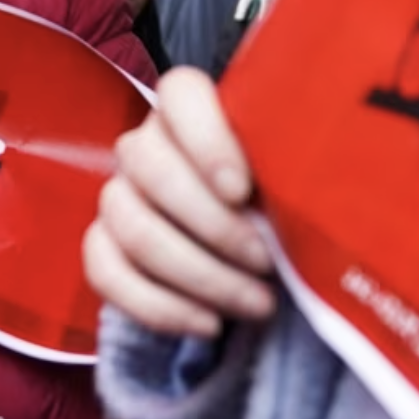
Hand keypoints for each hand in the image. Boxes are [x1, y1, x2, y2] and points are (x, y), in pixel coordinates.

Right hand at [84, 67, 275, 338]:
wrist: (254, 248)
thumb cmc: (278, 197)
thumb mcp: (293, 171)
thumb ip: (293, 161)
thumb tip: (315, 179)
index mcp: (189, 108)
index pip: (179, 95)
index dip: (206, 141)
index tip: (243, 190)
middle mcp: (144, 145)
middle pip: (152, 170)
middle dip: (216, 227)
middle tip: (268, 260)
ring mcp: (117, 196)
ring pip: (134, 230)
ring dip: (201, 276)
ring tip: (257, 302)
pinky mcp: (103, 247)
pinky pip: (106, 275)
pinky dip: (161, 308)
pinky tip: (210, 323)